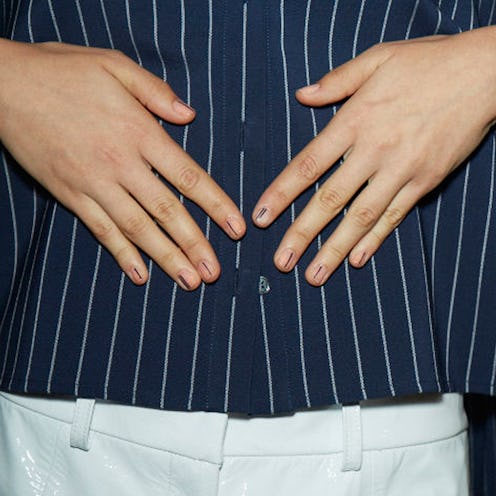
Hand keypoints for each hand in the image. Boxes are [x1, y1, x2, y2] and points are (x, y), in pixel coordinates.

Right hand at [0, 40, 244, 289]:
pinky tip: (139, 275)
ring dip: (165, 258)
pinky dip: (121, 254)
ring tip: (188, 282)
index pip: (188, 176)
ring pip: (137, 228)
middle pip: (166, 211)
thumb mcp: (114, 66)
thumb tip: (189, 115)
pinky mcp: (70, 195)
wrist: (3, 85)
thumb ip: (156, 92)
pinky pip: (100, 230)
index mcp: (138, 132)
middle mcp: (120, 164)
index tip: (236, 229)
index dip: (215, 205)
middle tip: (214, 273)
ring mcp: (94, 184)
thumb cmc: (62, 71)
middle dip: (195, 244)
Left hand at [252, 27, 495, 285]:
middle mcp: (374, 150)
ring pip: (361, 217)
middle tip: (281, 262)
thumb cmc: (428, 62)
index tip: (261, 218)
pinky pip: (395, 216)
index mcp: (355, 120)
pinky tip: (356, 259)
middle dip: (302, 234)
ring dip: (334, 249)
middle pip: (330, 200)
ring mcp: (401, 170)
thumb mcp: (377, 58)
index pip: (308, 164)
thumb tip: (302, 95)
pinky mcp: (425, 181)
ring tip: (314, 276)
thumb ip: (336, 81)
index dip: (282, 193)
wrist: (485, 72)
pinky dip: (374, 239)